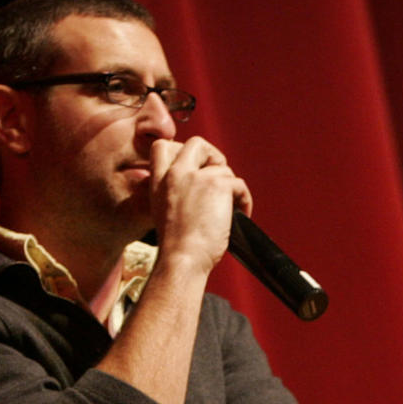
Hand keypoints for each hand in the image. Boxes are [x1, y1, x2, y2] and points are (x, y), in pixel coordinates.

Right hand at [149, 136, 252, 271]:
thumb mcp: (162, 213)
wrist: (182, 260)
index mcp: (158, 182)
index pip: (161, 147)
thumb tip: (199, 187)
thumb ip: (175, 194)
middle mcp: (175, 174)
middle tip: (218, 177)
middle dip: (212, 155)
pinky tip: (241, 213)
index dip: (181, 150)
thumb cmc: (176, 248)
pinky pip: (238, 183)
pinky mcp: (217, 184)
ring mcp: (196, 177)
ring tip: (232, 208)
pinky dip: (244, 199)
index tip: (194, 167)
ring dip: (231, 187)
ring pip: (224, 168)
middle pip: (196, 143)